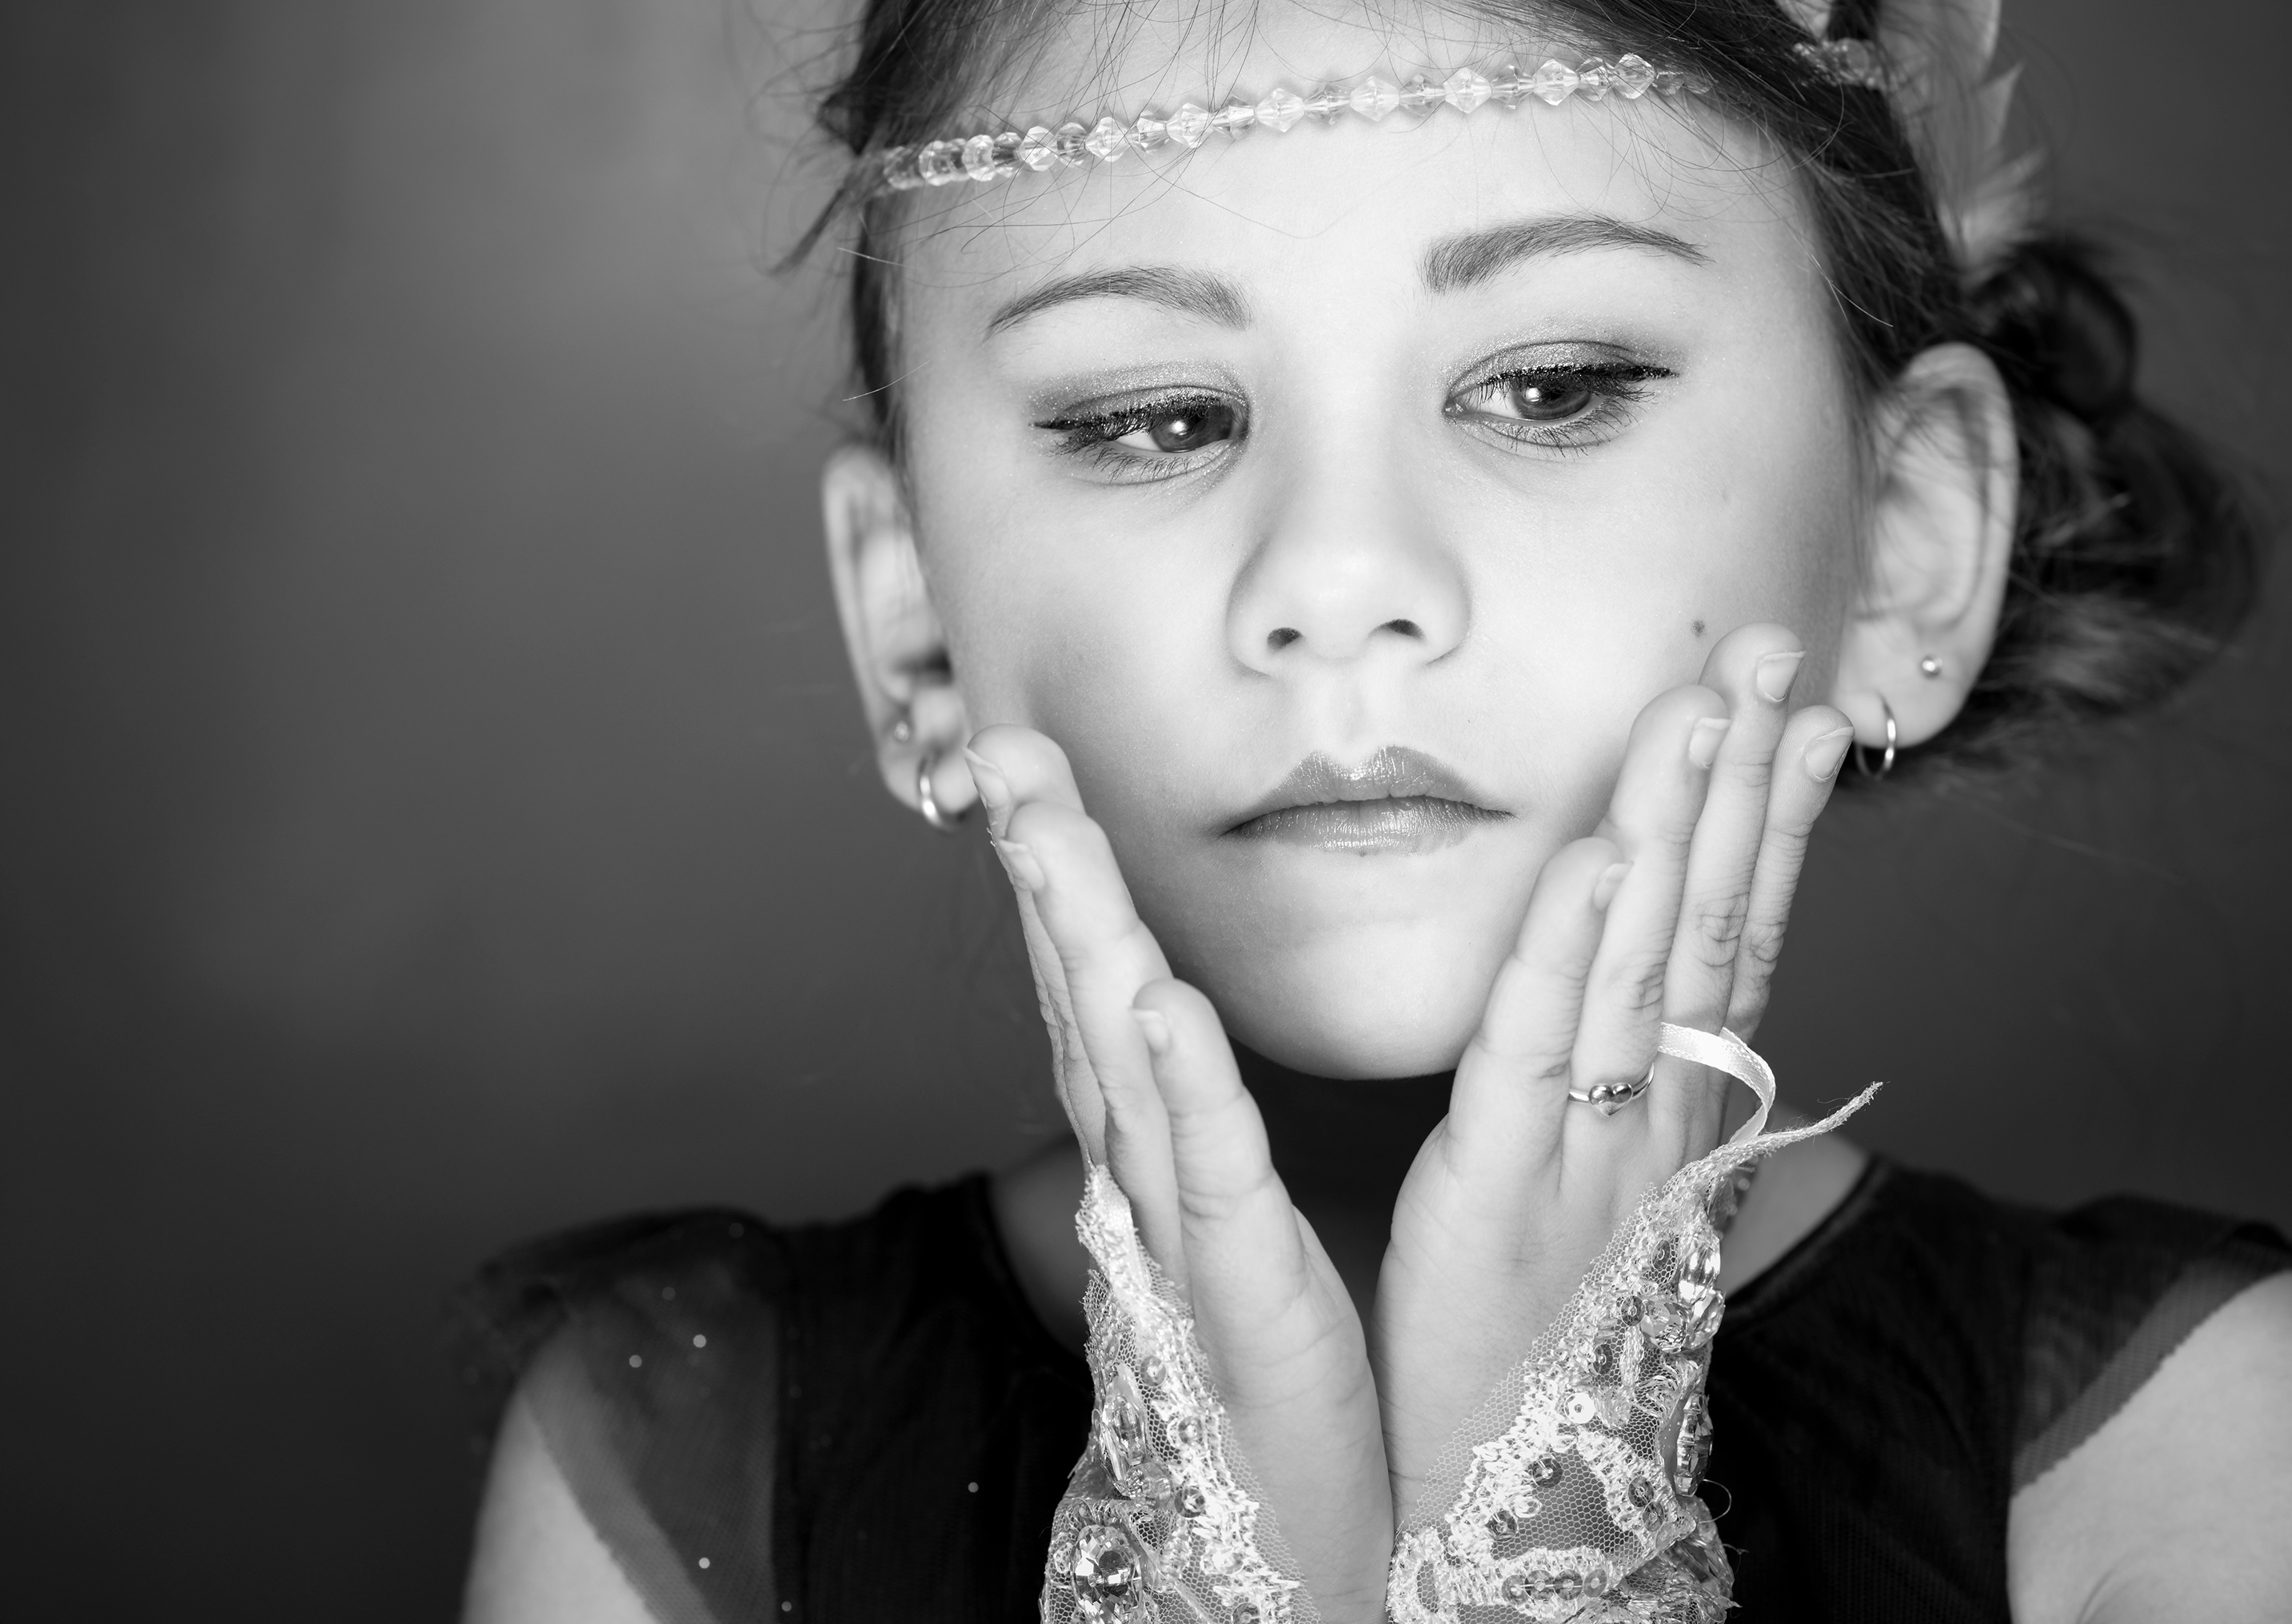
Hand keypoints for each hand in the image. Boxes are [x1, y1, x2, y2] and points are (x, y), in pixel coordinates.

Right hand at [964, 728, 1394, 1622]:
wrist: (1292, 1546)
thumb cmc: (1278, 1378)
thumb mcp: (1228, 1224)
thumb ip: (1193, 1120)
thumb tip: (1159, 1018)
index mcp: (1157, 1152)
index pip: (1093, 985)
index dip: (1054, 870)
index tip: (1024, 754)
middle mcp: (1142, 1177)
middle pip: (1077, 997)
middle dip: (1039, 869)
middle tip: (1000, 748)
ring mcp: (1176, 1230)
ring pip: (1117, 1059)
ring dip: (1078, 937)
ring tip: (1045, 828)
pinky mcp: (1241, 1287)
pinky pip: (1208, 1171)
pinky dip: (1180, 1084)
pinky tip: (1157, 1000)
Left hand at [1373, 623, 1855, 1511]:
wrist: (1522, 1506)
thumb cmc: (1546, 1343)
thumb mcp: (1607, 1198)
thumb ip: (1629, 1094)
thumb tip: (1661, 1007)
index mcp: (1671, 1116)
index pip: (1737, 939)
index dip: (1776, 820)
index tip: (1811, 710)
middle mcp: (1652, 1118)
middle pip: (1710, 920)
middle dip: (1747, 776)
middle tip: (1782, 649)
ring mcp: (1587, 1147)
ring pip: (1640, 961)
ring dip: (1679, 819)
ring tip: (1708, 700)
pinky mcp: (1498, 1186)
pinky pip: (1537, 1049)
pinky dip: (1571, 944)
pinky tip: (1603, 848)